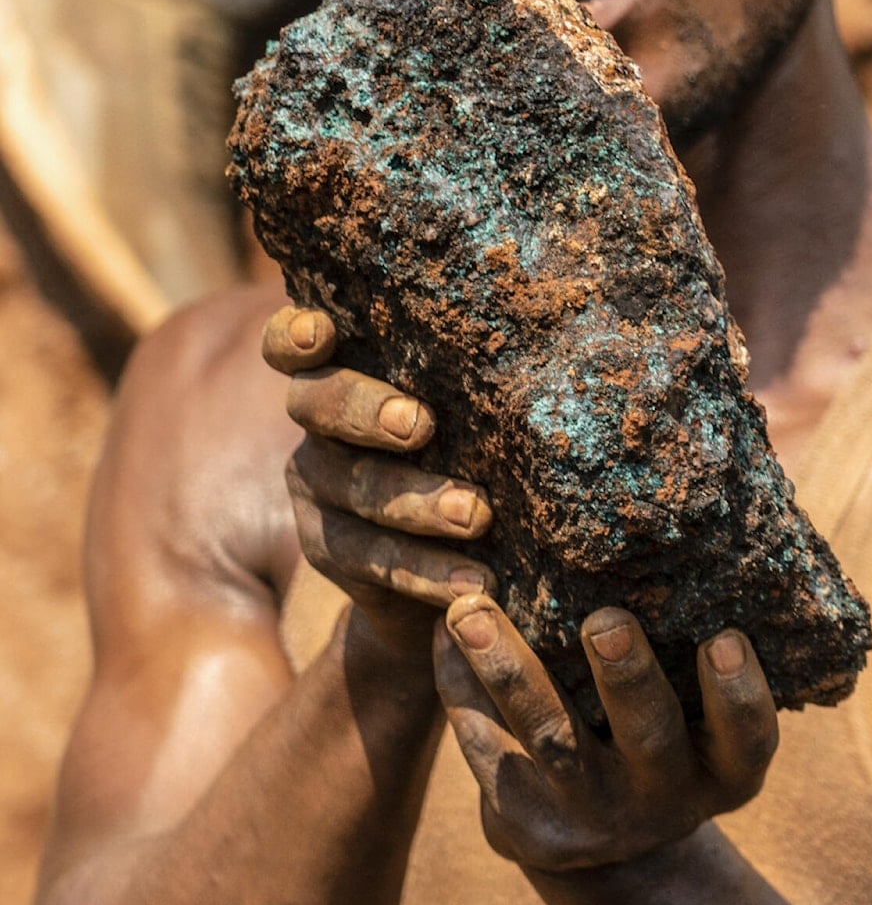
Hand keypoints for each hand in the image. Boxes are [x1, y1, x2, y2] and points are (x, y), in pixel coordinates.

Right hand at [262, 305, 496, 654]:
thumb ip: (469, 377)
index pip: (292, 346)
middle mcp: (318, 430)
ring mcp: (319, 492)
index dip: (296, 336)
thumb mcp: (463, 411)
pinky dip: (428, 572)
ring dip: (417, 503)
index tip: (323, 333)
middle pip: (318, 406)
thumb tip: (546, 321)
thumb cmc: (468, 449)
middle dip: (366, 412)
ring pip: (357, 489)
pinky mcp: (332, 552)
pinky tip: (474, 584)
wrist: (442, 560)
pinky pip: (375, 561)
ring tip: (477, 515)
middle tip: (421, 425)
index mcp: (343, 377)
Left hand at [433, 593, 777, 872]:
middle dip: (626, 676)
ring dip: (511, 670)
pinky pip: (487, 746)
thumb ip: (687, 649)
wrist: (601, 841)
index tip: (725, 636)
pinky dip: (461, 685)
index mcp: (720, 771)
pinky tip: (443, 632)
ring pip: (550, 739)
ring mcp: (590, 817)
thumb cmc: (657, 738)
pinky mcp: (525, 825)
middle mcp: (661, 800)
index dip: (740, 695)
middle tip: (605, 621)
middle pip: (647, 737)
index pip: (747, 740)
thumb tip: (678, 537)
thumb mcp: (694, 719)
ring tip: (471, 613)